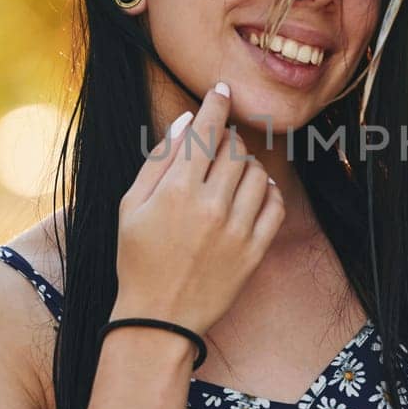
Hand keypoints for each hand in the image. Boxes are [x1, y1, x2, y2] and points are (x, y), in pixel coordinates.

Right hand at [115, 81, 285, 334]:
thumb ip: (159, 160)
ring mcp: (237, 230)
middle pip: (235, 150)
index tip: (222, 90)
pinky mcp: (254, 251)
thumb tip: (184, 122)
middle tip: (215, 150)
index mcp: (177, 191)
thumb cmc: (137, 259)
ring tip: (229, 177)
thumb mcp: (132, 206)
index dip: (216, 104)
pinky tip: (252, 195)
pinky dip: (269, 194)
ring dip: (247, 167)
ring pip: (258, 175)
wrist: (158, 318)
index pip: (205, 132)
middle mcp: (211, 206)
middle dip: (227, 142)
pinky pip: (275, 207)